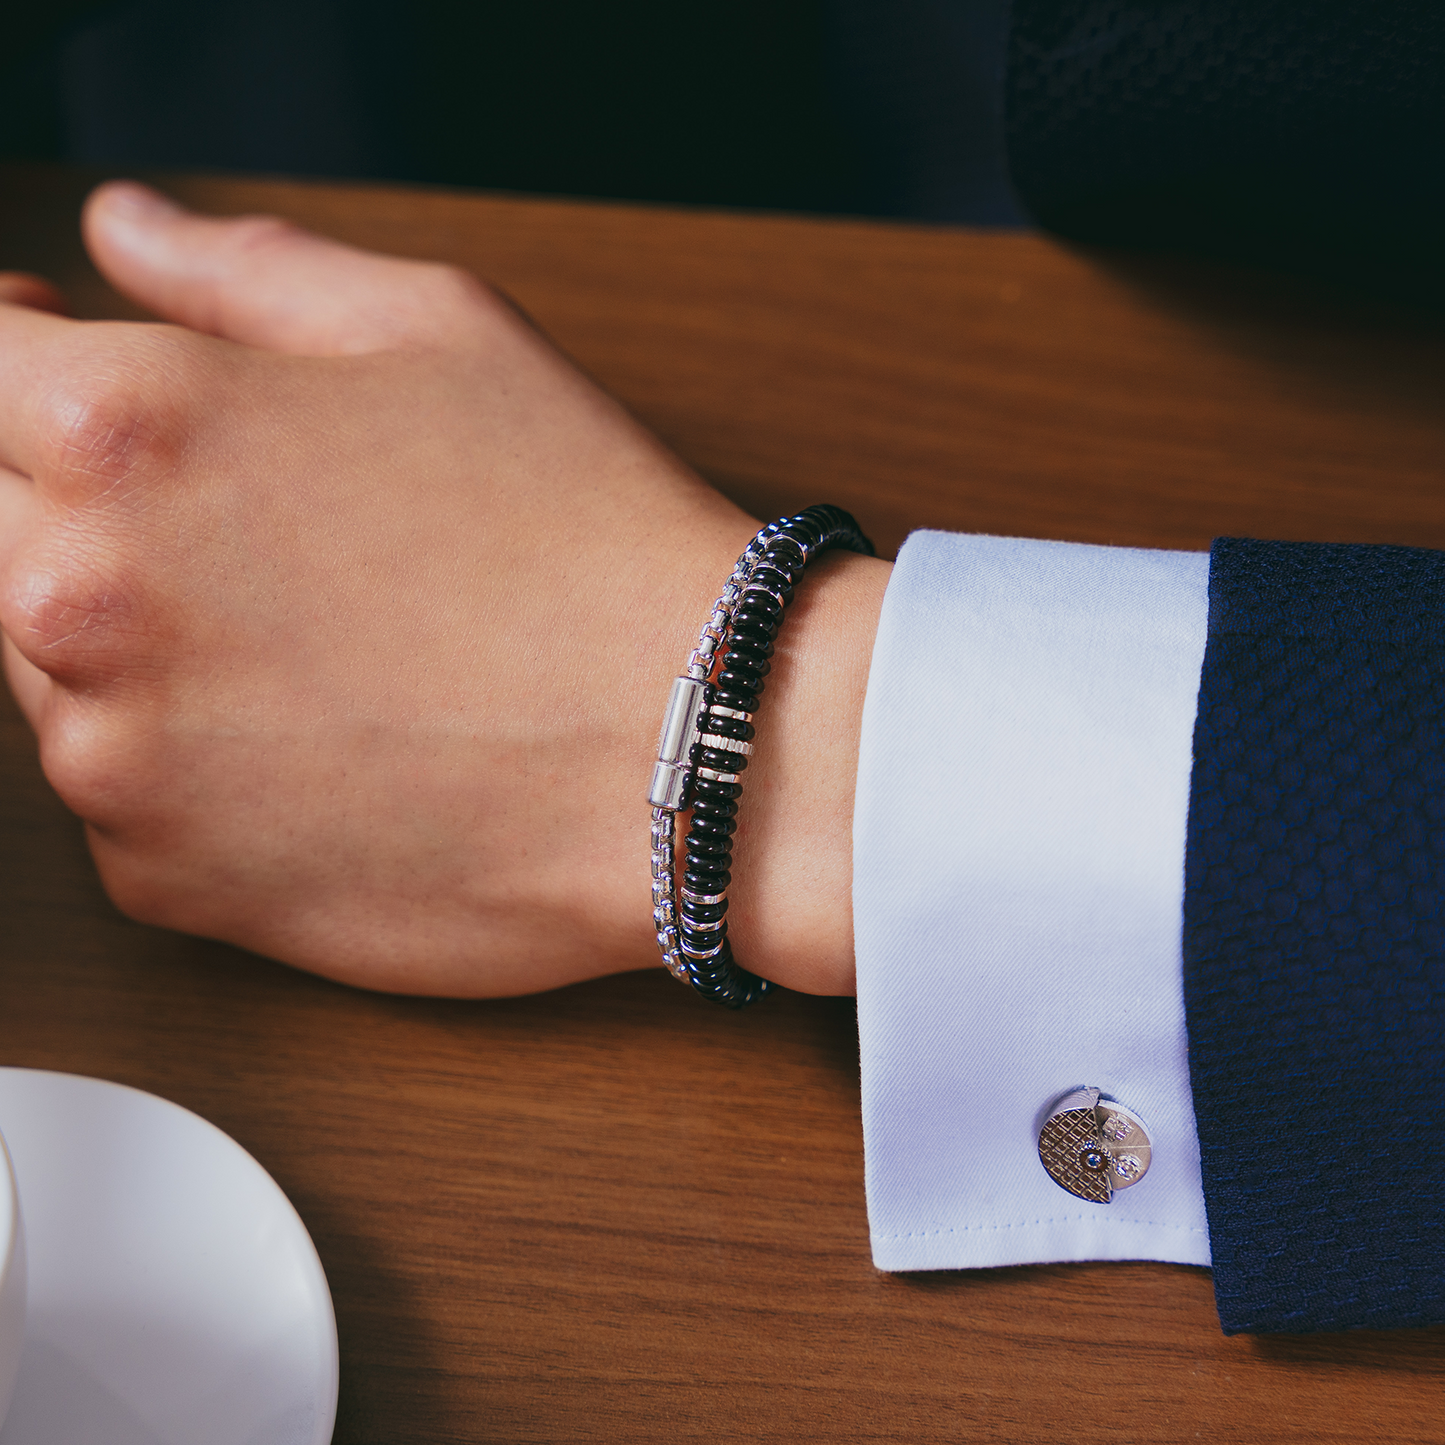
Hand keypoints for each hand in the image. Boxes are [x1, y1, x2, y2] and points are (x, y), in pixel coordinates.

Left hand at [0, 183, 888, 996]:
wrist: (686, 744)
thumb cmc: (585, 539)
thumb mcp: (437, 332)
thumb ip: (244, 270)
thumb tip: (126, 236)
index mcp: (131, 429)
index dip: (16, 360)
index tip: (58, 373)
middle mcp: (86, 597)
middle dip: (79, 513)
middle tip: (238, 533)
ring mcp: (116, 757)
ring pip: (50, 674)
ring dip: (141, 648)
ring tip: (314, 645)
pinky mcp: (167, 881)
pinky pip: (126, 800)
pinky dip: (192, 768)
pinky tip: (322, 741)